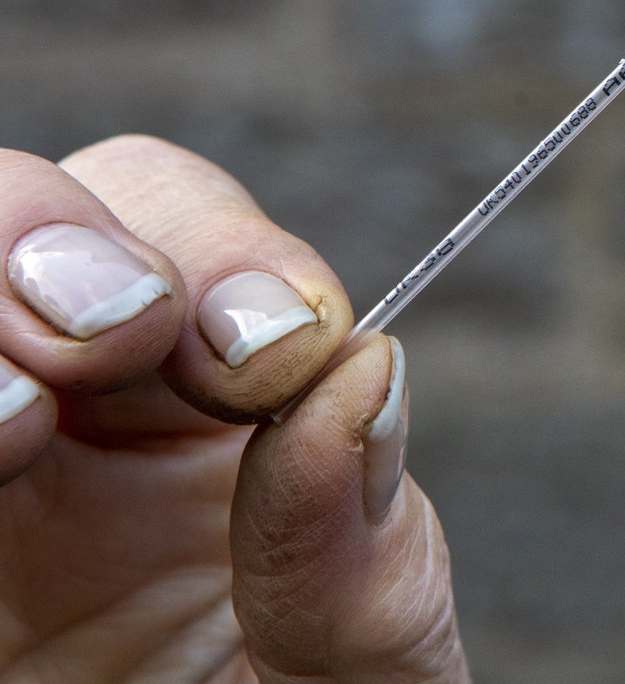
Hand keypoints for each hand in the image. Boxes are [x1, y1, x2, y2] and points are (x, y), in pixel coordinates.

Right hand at [0, 135, 467, 682]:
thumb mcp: (360, 682)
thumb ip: (368, 555)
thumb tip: (366, 374)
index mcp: (210, 416)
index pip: (200, 239)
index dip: (232, 255)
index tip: (269, 349)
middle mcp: (71, 414)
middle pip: (39, 209)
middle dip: (62, 234)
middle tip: (114, 331)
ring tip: (10, 424)